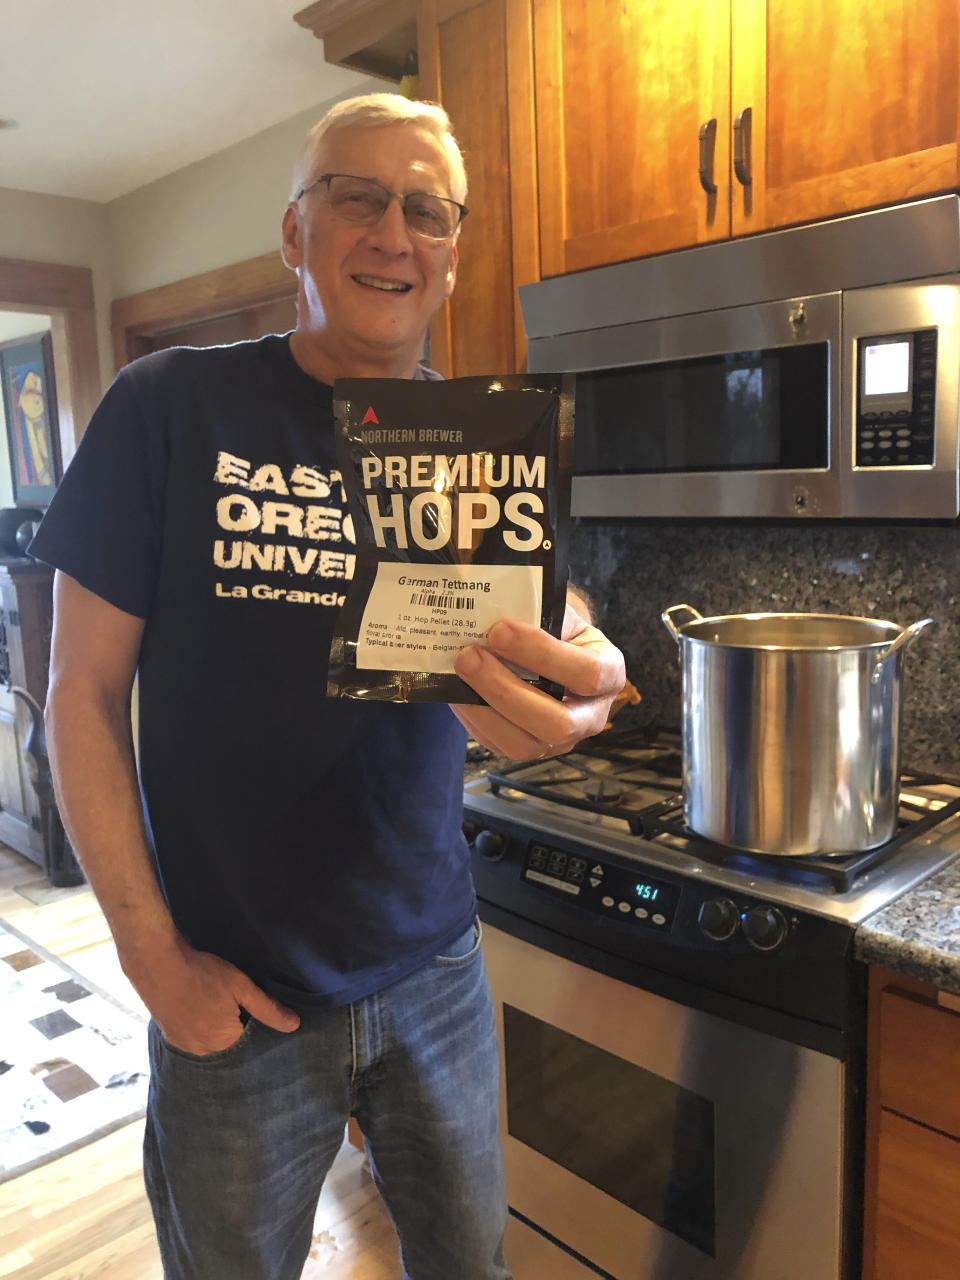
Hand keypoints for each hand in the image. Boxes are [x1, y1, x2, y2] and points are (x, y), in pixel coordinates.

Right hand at [124, 935, 299, 1054]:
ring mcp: (184, 1046)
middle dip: (233, 1022)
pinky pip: (193, 1036)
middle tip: (228, 997)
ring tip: (212, 998)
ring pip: (210, 1038)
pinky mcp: (170, 1037)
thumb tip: (294, 1025)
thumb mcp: (241, 987)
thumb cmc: (202, 972)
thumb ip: (267, 1009)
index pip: (250, 1038)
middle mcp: (203, 1051)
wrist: (157, 963)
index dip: (251, 1019)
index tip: (245, 1002)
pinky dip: (198, 1023)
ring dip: (214, 1023)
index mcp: (224, 1042)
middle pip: (229, 1040)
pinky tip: (198, 1003)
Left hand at [452, 603, 625, 759]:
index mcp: (610, 673)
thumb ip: (537, 611)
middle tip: (468, 656)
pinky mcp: (530, 748)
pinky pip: (499, 744)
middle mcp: (592, 715)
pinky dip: (473, 717)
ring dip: (484, 708)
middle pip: (558, 723)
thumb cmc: (557, 628)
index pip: (587, 673)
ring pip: (524, 744)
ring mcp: (562, 740)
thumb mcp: (559, 612)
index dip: (541, 654)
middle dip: (506, 691)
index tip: (499, 629)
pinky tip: (456, 689)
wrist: (554, 648)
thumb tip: (489, 608)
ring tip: (459, 670)